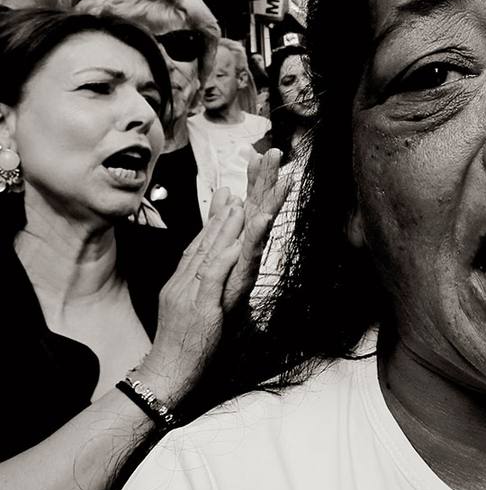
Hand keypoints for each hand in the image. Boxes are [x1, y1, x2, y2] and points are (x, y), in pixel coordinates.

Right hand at [136, 190, 245, 406]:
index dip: (216, 220)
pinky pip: (213, 281)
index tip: (230, 197)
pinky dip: (225, 261)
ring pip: (211, 256)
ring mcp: (191, 295)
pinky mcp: (201, 310)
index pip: (201, 245)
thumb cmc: (184, 346)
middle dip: (225, 215)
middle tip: (238, 190)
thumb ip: (203, 289)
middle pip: (206, 243)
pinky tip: (238, 245)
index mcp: (184, 282)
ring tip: (242, 205)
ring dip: (227, 229)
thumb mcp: (194, 310)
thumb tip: (215, 275)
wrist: (167, 374)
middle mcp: (185, 283)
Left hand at [223, 148, 287, 307]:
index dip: (256, 179)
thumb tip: (226, 192)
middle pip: (259, 207)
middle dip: (267, 180)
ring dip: (271, 202)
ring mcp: (247, 260)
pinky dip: (256, 234)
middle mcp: (246, 247)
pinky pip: (251, 251)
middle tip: (275, 153)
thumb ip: (218, 220)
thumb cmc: (210, 297)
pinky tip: (262, 217)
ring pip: (261, 224)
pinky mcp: (243, 274)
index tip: (261, 154)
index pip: (250, 202)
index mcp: (240, 238)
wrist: (200, 335)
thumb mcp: (214, 250)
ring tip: (282, 179)